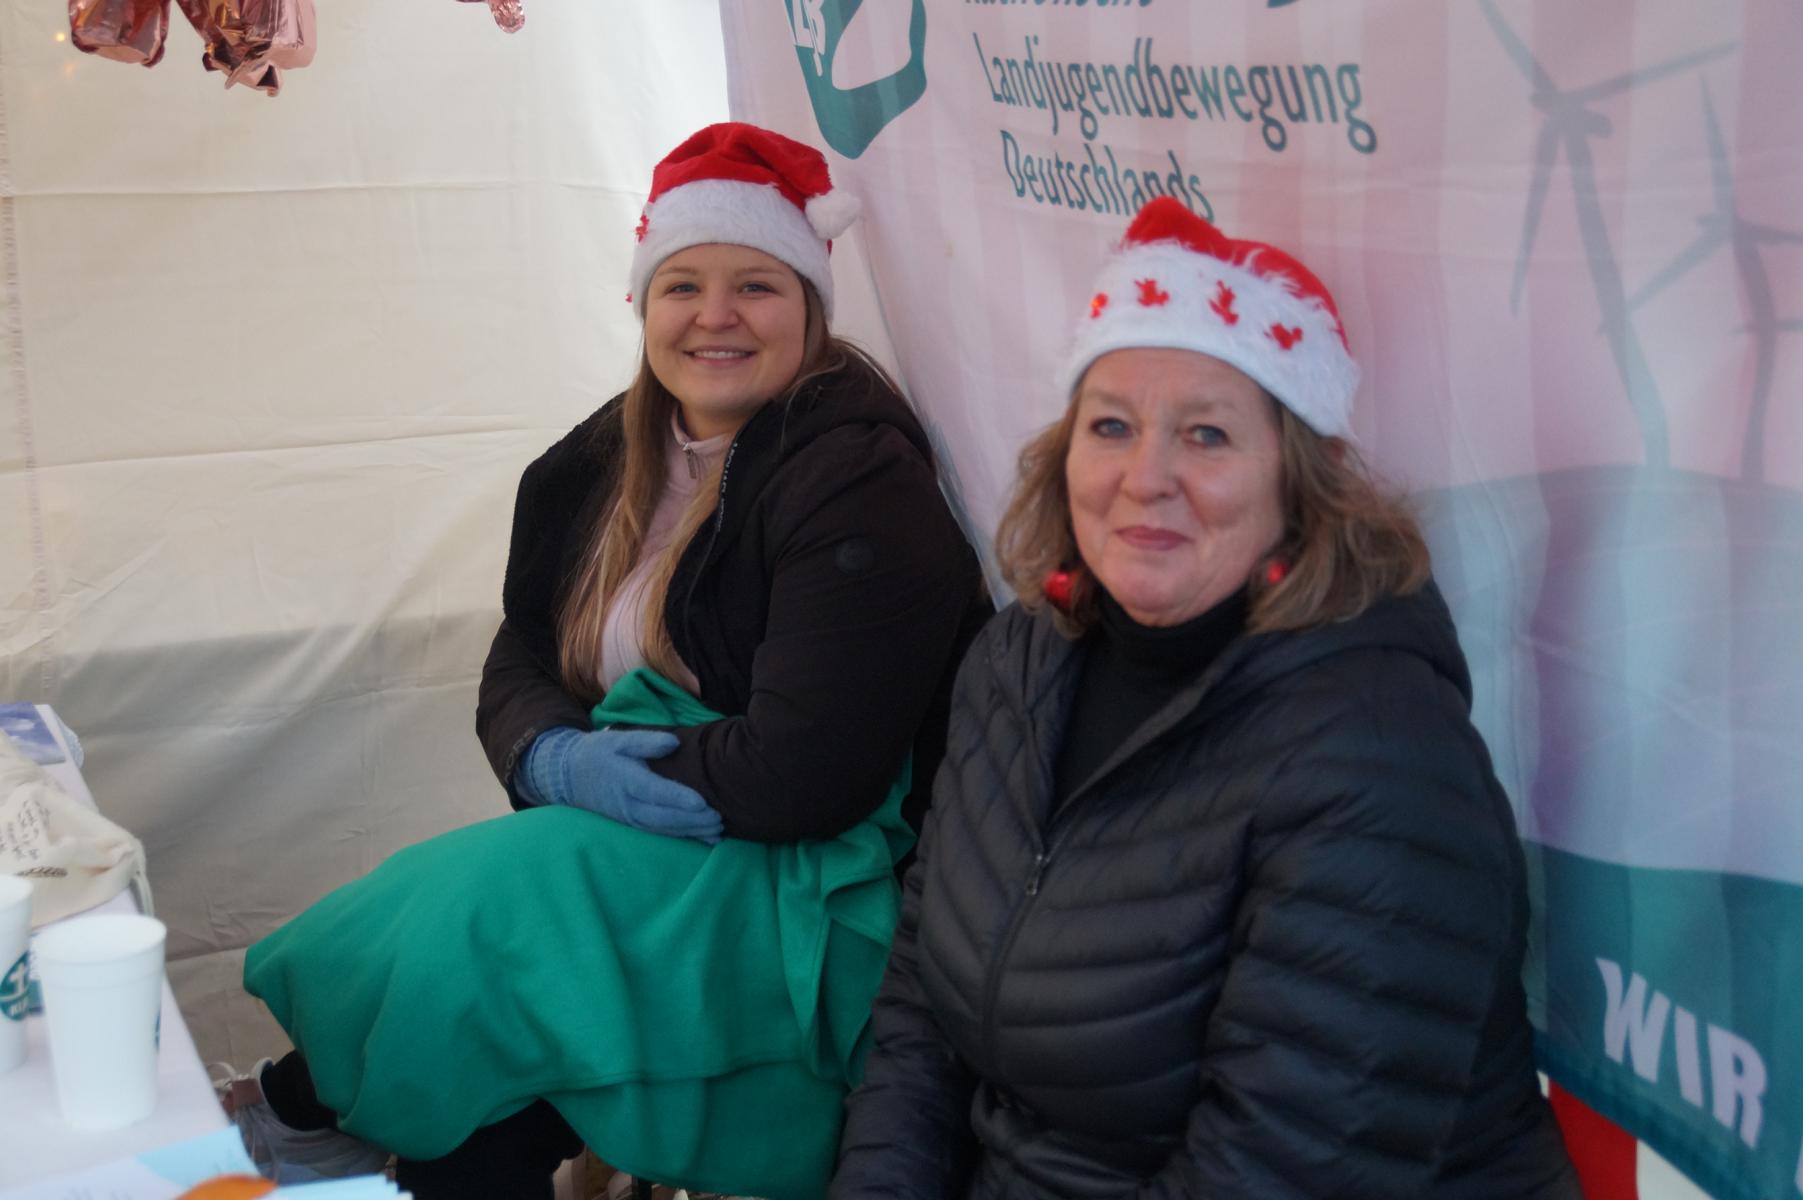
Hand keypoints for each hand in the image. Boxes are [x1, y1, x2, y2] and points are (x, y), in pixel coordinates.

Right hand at [519, 727, 722, 842]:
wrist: (569, 776)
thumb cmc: (599, 753)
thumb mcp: (618, 739)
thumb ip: (646, 741)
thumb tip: (673, 743)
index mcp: (625, 780)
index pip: (654, 791)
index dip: (678, 798)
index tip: (701, 802)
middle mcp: (627, 804)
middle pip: (662, 817)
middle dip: (692, 821)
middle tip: (718, 818)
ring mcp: (629, 818)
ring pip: (662, 829)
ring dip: (691, 832)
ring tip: (717, 830)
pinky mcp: (632, 824)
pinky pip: (659, 834)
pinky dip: (682, 838)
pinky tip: (705, 840)